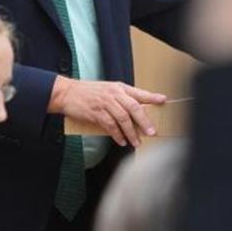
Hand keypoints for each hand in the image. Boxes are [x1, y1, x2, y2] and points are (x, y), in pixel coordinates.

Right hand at [48, 77, 165, 146]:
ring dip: (131, 133)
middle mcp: (113, 94)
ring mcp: (105, 103)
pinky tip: (121, 141)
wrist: (67, 93)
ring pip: (123, 119)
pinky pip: (110, 126)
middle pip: (134, 107)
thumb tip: (136, 114)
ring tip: (136, 142)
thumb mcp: (106, 91)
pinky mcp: (96, 112)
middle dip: (144, 121)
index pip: (139, 92)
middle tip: (151, 132)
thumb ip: (121, 99)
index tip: (164, 100)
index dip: (152, 97)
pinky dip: (117, 135)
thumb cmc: (88, 93)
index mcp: (118, 88)